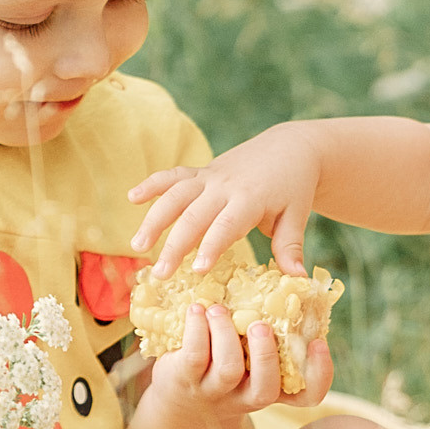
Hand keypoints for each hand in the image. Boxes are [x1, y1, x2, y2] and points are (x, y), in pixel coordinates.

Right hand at [131, 125, 324, 278]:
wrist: (290, 148)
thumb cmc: (294, 188)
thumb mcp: (296, 216)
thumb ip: (290, 247)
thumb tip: (297, 280)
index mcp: (250, 198)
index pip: (227, 224)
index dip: (212, 245)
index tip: (198, 269)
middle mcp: (225, 186)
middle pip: (194, 214)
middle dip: (175, 244)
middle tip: (160, 273)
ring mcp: (210, 177)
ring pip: (176, 194)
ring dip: (155, 218)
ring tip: (137, 245)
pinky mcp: (202, 172)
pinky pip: (174, 175)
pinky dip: (153, 183)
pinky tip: (132, 198)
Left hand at [144, 303, 334, 420]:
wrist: (180, 393)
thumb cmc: (225, 358)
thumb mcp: (251, 347)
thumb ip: (273, 323)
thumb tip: (296, 275)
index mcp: (271, 385)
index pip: (306, 395)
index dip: (319, 374)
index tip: (318, 343)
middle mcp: (246, 395)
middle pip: (265, 390)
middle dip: (265, 355)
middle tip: (260, 325)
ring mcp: (216, 392)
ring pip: (228, 370)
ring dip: (226, 334)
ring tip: (219, 308)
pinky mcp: (185, 380)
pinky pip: (195, 357)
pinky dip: (197, 329)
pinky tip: (197, 309)